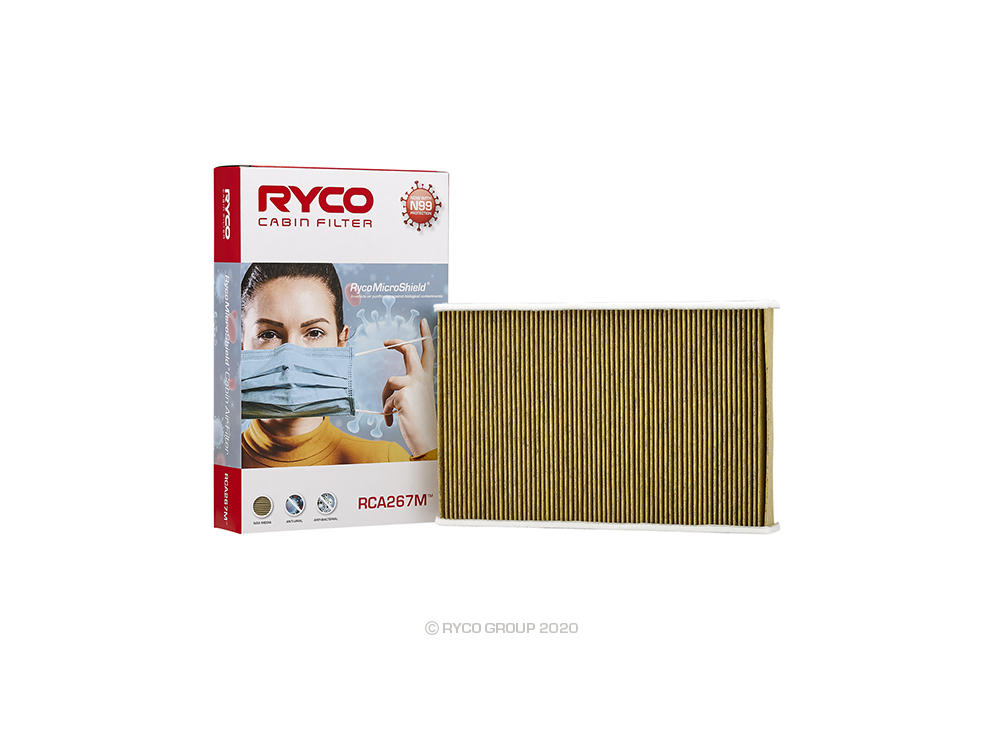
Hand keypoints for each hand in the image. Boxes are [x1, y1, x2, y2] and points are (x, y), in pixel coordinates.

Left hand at [382, 318, 436, 456]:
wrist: (426, 439)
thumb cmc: (422, 422)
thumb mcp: (418, 401)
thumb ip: (409, 389)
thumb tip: (393, 385)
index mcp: (427, 379)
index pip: (428, 352)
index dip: (425, 336)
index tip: (423, 321)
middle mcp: (422, 379)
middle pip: (409, 352)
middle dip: (397, 344)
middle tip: (386, 342)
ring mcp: (413, 385)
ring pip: (390, 381)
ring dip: (385, 397)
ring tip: (390, 412)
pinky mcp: (403, 394)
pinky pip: (387, 399)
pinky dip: (387, 411)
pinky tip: (393, 421)